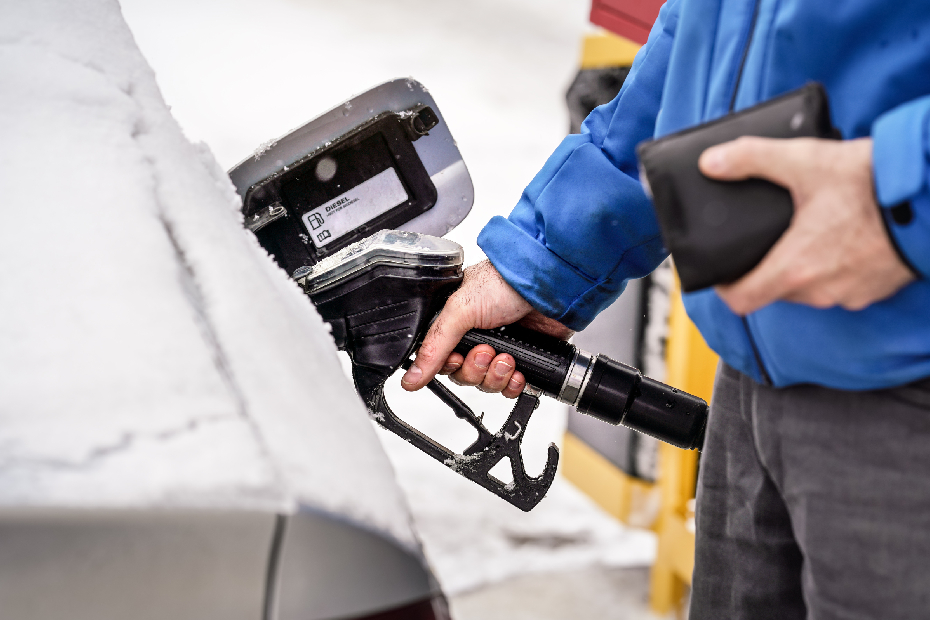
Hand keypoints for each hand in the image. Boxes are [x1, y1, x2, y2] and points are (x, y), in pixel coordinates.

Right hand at [400, 260, 572, 397]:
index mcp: (456, 323)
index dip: (449, 366)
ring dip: (496, 375)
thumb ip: (434, 346)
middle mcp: (476, 337)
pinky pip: (510, 387)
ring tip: (506, 356)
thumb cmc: (505, 282)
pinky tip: (518, 370)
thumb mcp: (460, 310)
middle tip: (486, 351)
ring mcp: (501, 348)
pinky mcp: (523, 359)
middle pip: (464, 375)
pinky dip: (513, 384)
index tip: (458, 358)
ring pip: (486, 384)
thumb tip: (410, 377)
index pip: (441, 360)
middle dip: (476, 369)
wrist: (549, 286)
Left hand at [699, 137, 914, 314]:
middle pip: (773, 291)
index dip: (725, 286)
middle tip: (769, 235)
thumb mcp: (805, 161)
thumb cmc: (874, 183)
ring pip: (809, 288)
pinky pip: (842, 285)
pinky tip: (841, 236)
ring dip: (802, 265)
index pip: (740, 301)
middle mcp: (820, 291)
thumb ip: (752, 159)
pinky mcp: (875, 290)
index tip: (723, 269)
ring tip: (809, 229)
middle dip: (766, 266)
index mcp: (794, 269)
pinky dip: (835, 267)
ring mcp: (850, 294)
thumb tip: (711, 162)